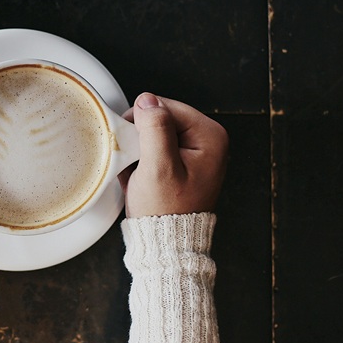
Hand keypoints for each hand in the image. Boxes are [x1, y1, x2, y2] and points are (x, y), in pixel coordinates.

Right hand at [118, 93, 228, 217]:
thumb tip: (148, 100)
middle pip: (162, 118)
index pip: (167, 106)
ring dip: (140, 149)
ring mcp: (196, 151)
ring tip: (139, 172)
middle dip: (141, 137)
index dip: (142, 120)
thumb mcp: (158, 167)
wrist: (166, 242)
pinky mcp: (184, 162)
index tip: (132, 143)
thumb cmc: (166, 210)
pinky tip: (141, 176)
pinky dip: (144, 159)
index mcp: (211, 136)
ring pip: (156, 132)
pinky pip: (157, 147)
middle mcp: (208, 140)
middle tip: (136, 161)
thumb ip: (155, 129)